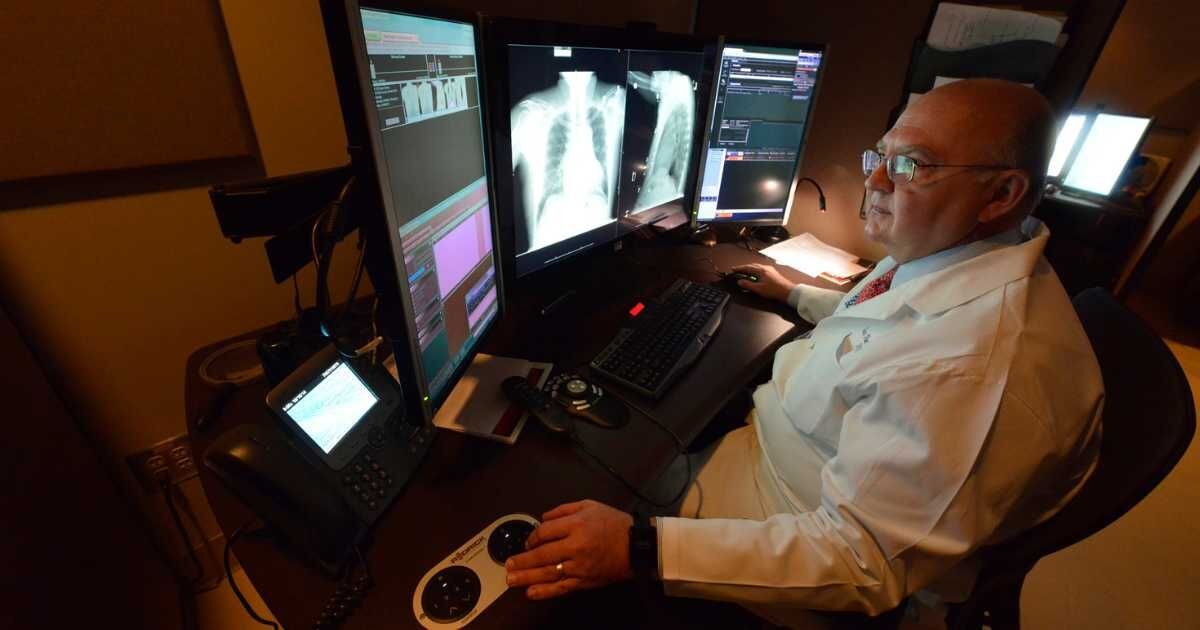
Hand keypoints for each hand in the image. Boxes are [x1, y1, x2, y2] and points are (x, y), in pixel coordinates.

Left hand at [505, 500, 633, 599]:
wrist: (636, 546)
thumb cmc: (613, 523)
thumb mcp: (589, 505)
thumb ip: (563, 510)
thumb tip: (542, 519)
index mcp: (576, 525)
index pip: (545, 532)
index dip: (532, 538)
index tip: (529, 542)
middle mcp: (575, 546)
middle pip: (542, 554)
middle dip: (522, 560)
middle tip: (507, 565)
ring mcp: (579, 566)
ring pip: (548, 573)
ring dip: (527, 577)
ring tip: (512, 580)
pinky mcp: (584, 580)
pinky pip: (561, 587)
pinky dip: (545, 591)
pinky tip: (531, 593)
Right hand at [731, 263, 792, 302]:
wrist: (787, 291)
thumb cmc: (775, 290)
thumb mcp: (758, 288)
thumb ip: (748, 284)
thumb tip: (740, 282)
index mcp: (761, 270)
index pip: (747, 267)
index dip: (739, 268)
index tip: (733, 269)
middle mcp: (765, 268)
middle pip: (752, 266)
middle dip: (744, 268)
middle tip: (738, 270)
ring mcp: (770, 270)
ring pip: (757, 267)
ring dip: (750, 269)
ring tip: (745, 273)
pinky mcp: (773, 273)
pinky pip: (761, 269)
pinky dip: (755, 271)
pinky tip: (755, 275)